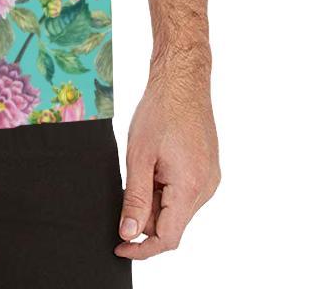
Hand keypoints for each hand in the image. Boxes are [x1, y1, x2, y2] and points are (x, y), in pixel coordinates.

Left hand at [116, 54, 220, 259]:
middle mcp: (206, 188)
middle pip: (172, 224)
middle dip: (145, 217)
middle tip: (125, 192)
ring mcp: (209, 179)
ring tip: (141, 168)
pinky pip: (184, 193)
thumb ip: (136, 198)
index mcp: (190, 187)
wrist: (182, 82)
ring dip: (155, 201)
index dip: (142, 248)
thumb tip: (130, 232)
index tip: (120, 248)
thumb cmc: (161, 111)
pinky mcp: (207, 170)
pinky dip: (165, 189)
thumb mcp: (139, 156)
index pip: (168, 238)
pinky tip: (154, 166)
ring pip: (177, 208)